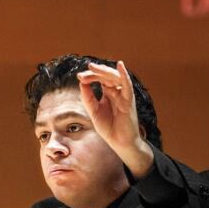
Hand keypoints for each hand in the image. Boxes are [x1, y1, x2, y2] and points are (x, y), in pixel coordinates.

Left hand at [76, 60, 153, 176]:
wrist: (119, 142)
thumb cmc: (109, 128)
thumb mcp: (94, 111)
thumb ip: (88, 98)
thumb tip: (81, 83)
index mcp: (108, 93)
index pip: (99, 79)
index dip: (90, 76)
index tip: (79, 77)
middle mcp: (116, 91)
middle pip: (106, 76)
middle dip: (95, 72)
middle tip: (84, 72)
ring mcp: (123, 94)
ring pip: (115, 77)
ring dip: (104, 71)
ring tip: (93, 67)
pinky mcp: (129, 100)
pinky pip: (127, 85)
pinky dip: (124, 75)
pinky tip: (120, 65)